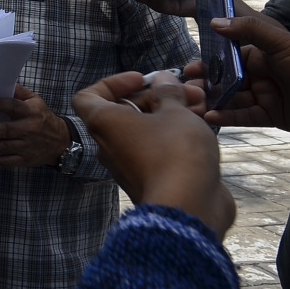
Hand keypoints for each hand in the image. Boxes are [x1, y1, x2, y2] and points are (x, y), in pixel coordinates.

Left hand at [0, 85, 69, 167]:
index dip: (0, 105)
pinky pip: (5, 161)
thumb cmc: (42, 117)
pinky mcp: (24, 160)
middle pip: (6, 130)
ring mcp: (26, 146)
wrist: (61, 142)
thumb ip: (19, 92)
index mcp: (31, 112)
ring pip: (3, 147)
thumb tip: (1, 81)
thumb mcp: (36, 101)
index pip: (15, 107)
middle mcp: (29, 129)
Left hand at [72, 71, 233, 238]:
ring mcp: (127, 165)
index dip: (111, 83)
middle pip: (124, 112)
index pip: (86, 96)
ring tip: (201, 106)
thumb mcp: (174, 112)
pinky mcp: (148, 179)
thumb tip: (162, 80)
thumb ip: (167, 92)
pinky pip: (155, 150)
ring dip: (170, 115)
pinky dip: (173, 137)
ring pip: (144, 131)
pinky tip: (202, 129)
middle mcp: (108, 144)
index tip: (141, 80)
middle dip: (156, 97)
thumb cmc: (174, 152)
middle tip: (189, 91)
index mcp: (104, 123)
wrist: (186, 208)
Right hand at [192, 15, 289, 130]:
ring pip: (232, 98)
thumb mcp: (283, 43)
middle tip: (187, 88)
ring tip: (194, 104)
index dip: (210, 61)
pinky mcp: (271, 116)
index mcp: (265, 54)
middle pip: (227, 78)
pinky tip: (212, 117)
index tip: (191, 67)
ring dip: (213, 101)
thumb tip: (216, 22)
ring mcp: (266, 95)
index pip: (231, 56)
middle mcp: (263, 73)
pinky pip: (245, 116)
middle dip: (207, 83)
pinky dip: (228, 117)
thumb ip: (250, 29)